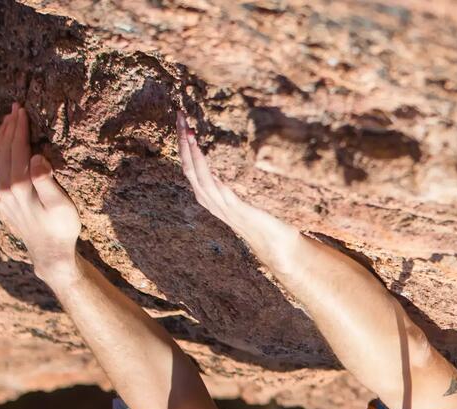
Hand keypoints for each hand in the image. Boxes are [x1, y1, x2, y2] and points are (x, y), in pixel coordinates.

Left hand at [0, 103, 81, 281]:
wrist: (49, 253)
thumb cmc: (61, 227)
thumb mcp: (61, 204)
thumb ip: (46, 180)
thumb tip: (36, 157)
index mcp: (18, 186)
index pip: (16, 148)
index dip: (19, 128)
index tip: (22, 111)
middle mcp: (3, 189)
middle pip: (2, 150)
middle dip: (8, 127)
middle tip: (15, 109)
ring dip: (0, 137)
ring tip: (8, 122)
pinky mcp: (0, 200)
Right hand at [176, 113, 295, 254]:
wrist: (276, 244)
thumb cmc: (262, 220)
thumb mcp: (240, 197)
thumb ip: (229, 185)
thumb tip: (224, 168)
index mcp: (209, 195)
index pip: (190, 165)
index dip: (184, 144)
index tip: (183, 120)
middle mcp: (208, 200)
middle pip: (187, 166)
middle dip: (182, 140)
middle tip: (180, 115)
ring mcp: (218, 204)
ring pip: (195, 173)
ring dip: (189, 149)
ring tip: (187, 129)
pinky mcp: (232, 207)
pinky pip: (211, 184)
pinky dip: (202, 165)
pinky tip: (200, 150)